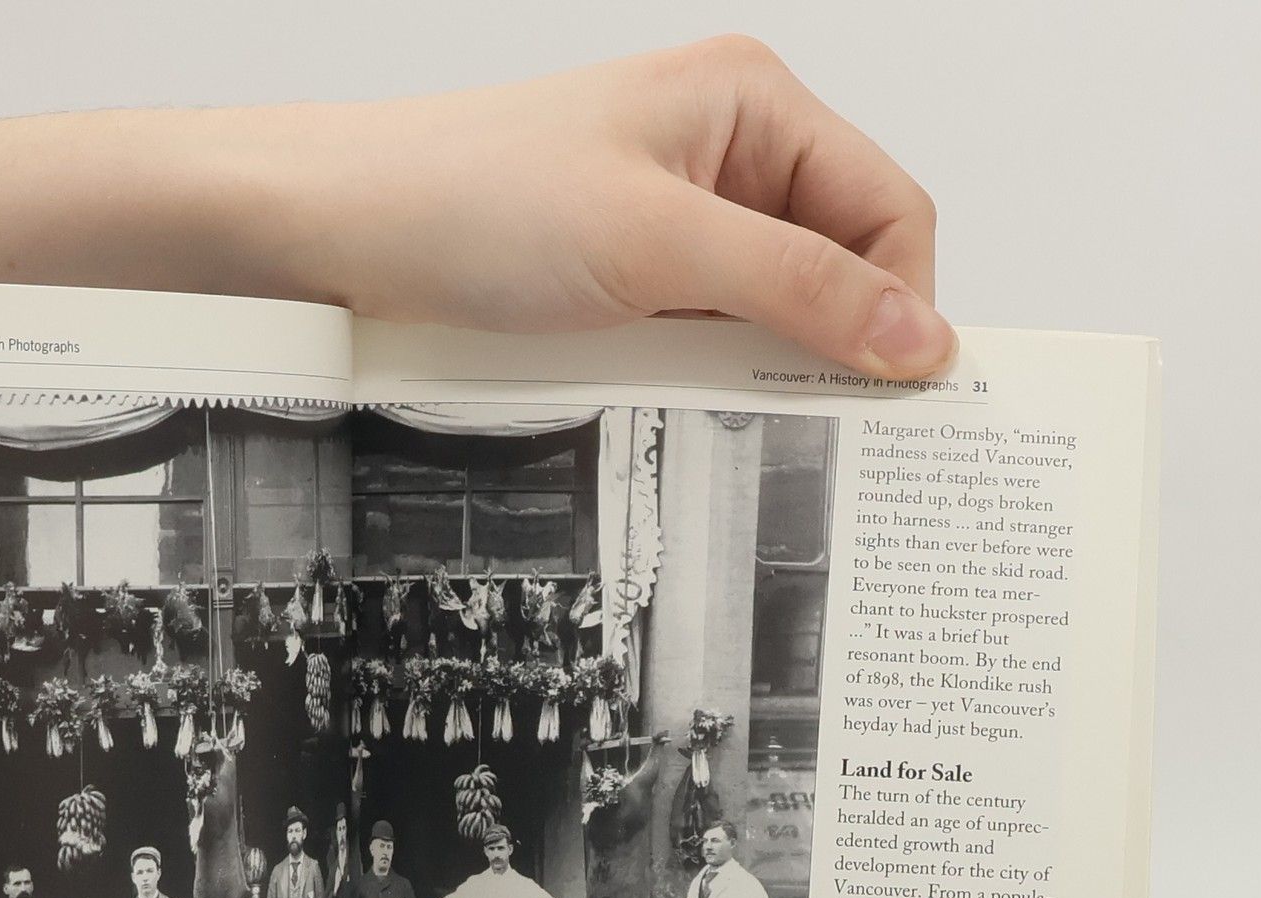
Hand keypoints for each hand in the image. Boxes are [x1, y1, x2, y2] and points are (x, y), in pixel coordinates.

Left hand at [306, 39, 952, 377]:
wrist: (345, 232)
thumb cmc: (471, 199)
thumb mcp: (655, 244)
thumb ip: (795, 287)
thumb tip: (915, 337)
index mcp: (753, 105)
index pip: (887, 209)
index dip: (904, 303)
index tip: (897, 394)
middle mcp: (727, 155)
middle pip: (840, 266)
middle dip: (837, 345)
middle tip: (828, 428)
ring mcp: (678, 223)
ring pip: (774, 313)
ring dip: (767, 370)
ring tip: (737, 413)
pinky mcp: (634, 280)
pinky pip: (710, 338)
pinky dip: (711, 377)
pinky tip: (688, 405)